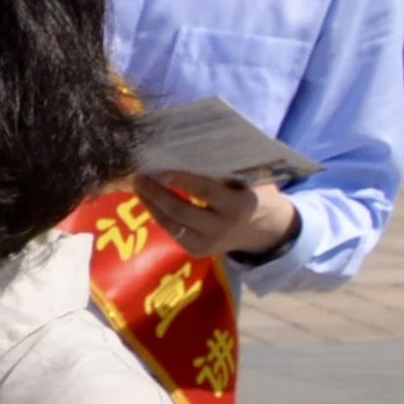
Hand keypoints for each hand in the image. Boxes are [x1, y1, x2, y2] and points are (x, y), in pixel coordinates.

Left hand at [143, 167, 297, 264]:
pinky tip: (149, 200)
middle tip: (140, 177)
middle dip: (157, 194)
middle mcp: (221, 227)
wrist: (264, 230)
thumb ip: (228, 172)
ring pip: (171, 223)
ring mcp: (207, 243)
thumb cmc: (256, 195)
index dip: (183, 182)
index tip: (163, 171)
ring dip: (151, 204)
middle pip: (181, 210)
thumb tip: (193, 153)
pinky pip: (172, 231)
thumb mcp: (252, 181)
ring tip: (139, 186)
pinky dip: (159, 214)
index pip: (206, 192)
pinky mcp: (196, 250)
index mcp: (238, 206)